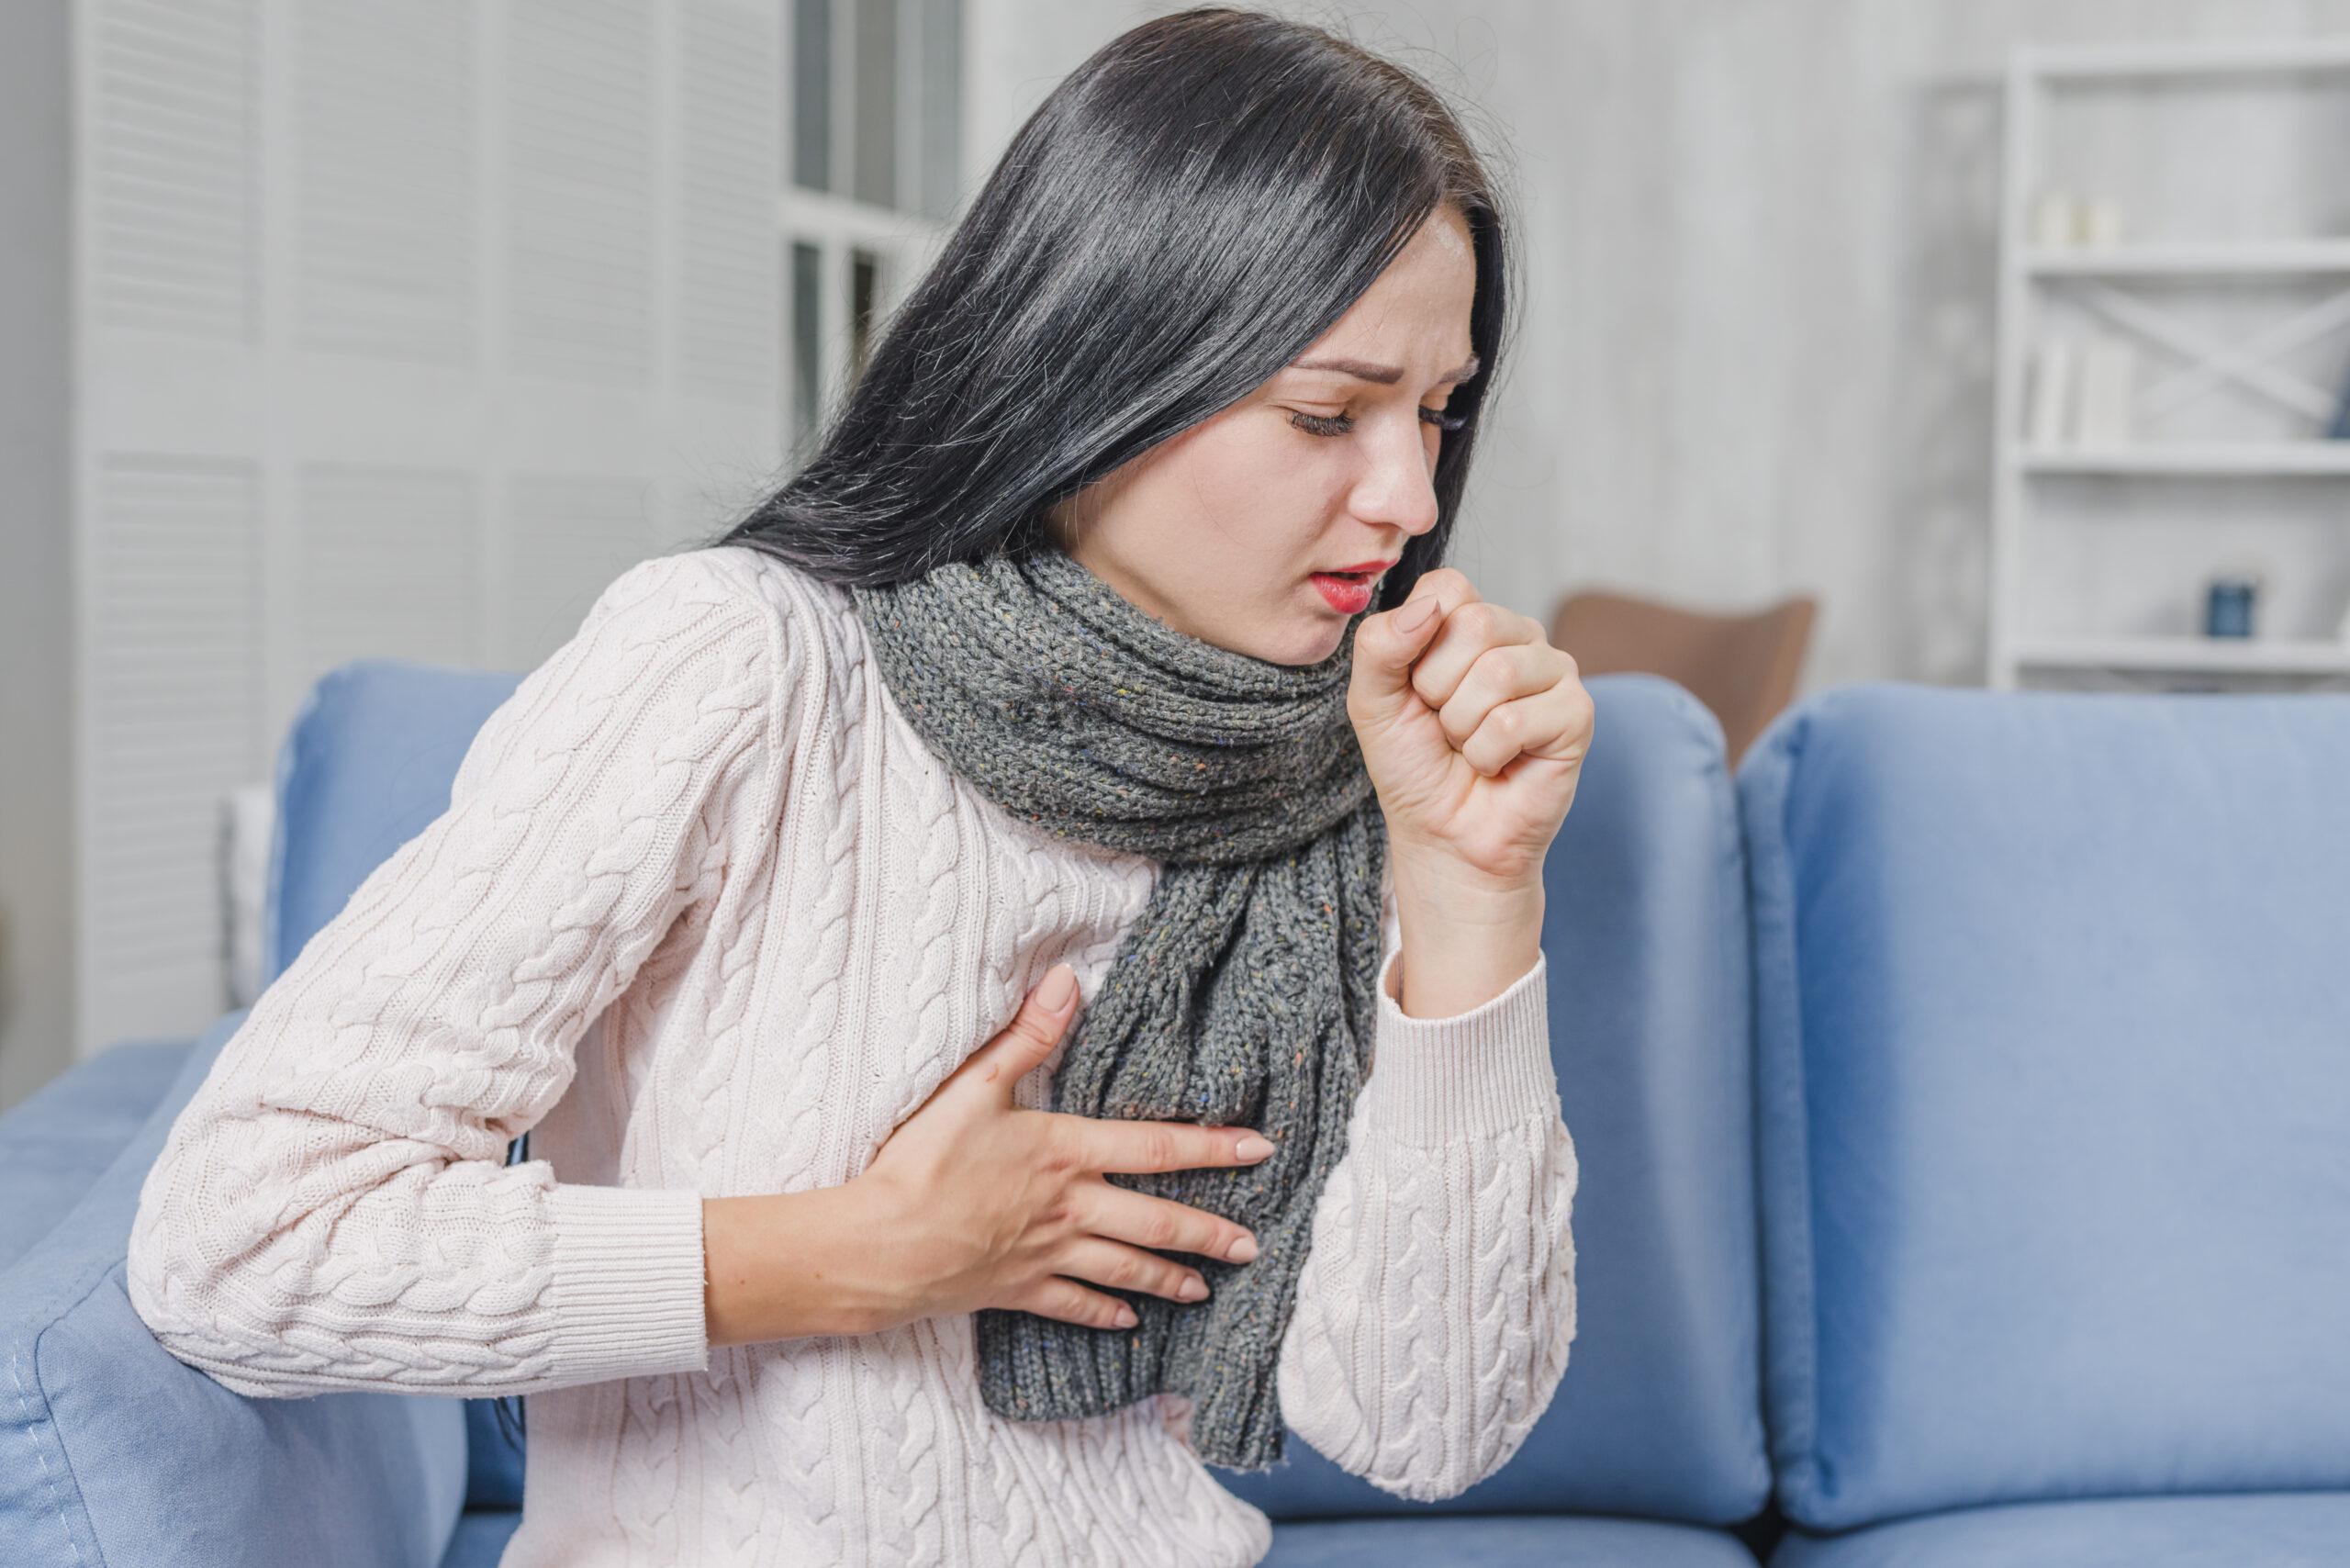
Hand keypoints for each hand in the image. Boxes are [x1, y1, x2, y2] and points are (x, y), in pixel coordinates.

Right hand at [705, 964, 1275, 1345]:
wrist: (882, 1245)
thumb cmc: (923, 1162)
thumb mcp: (973, 1086)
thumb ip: (1027, 1036)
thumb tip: (1069, 980)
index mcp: (1066, 1152)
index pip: (1157, 1147)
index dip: (1213, 1147)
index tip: (1260, 1149)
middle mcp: (1070, 1207)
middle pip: (1157, 1221)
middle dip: (1209, 1233)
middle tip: (1252, 1245)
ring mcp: (1049, 1254)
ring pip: (1126, 1268)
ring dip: (1171, 1278)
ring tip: (1206, 1287)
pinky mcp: (1021, 1290)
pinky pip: (1076, 1305)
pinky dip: (1106, 1313)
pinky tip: (1129, 1321)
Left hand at [1347, 566, 1592, 889]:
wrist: (1444, 836)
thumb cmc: (1414, 766)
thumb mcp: (1372, 701)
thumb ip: (1380, 645)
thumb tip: (1428, 609)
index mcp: (1471, 620)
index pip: (1448, 587)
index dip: (1416, 644)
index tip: (1417, 689)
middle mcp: (1519, 635)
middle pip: (1474, 624)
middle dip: (1438, 690)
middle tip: (1446, 725)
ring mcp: (1554, 671)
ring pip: (1497, 673)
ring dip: (1462, 727)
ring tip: (1470, 746)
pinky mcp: (1576, 714)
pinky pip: (1515, 720)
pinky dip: (1488, 754)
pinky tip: (1498, 764)